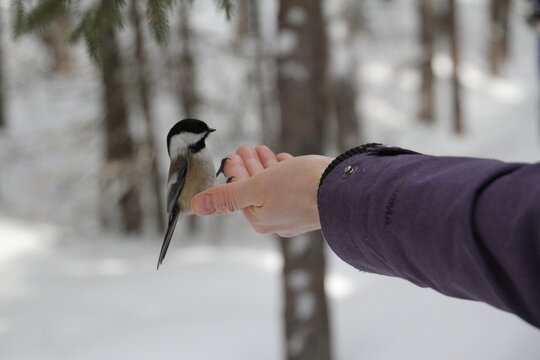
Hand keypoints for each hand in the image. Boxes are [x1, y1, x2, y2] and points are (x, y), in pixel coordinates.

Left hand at [191, 145, 332, 236]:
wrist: (344, 191)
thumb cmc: (299, 189)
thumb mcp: (256, 188)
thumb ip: (227, 196)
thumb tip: (196, 206)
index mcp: (260, 218)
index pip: (239, 192)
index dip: (234, 171)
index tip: (232, 154)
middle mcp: (277, 219)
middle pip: (256, 190)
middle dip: (249, 167)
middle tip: (245, 148)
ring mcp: (296, 212)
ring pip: (274, 186)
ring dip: (265, 167)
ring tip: (262, 150)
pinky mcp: (312, 202)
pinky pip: (292, 186)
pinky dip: (283, 172)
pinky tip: (283, 161)